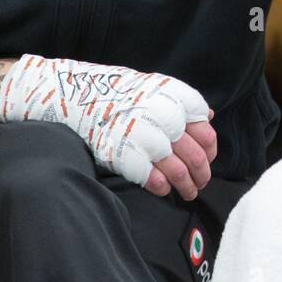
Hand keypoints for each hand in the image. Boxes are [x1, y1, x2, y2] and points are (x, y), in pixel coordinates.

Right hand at [0, 54, 214, 198]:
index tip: (208, 157)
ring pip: (179, 170)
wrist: (72, 94)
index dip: (210, 148)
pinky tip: (163, 189)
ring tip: (188, 193)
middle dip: (202, 174)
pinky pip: (153, 178)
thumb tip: (208, 116)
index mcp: (172, 98)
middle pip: (196, 154)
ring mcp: (144, 136)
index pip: (205, 129)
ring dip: (187, 186)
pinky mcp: (125, 154)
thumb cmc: (115, 93)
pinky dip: (162, 187)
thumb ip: (180, 103)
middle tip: (201, 182)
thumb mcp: (151, 88)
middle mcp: (162, 116)